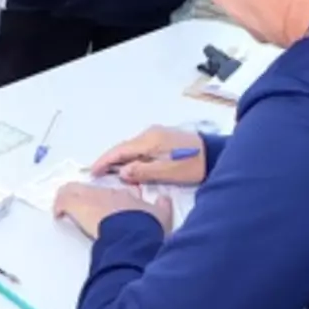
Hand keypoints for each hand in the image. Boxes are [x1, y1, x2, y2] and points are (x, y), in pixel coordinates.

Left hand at [54, 183, 172, 240]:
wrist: (134, 232)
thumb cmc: (146, 225)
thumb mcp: (161, 215)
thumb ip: (162, 206)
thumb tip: (165, 198)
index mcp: (126, 195)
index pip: (114, 191)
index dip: (108, 198)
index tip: (105, 203)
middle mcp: (108, 194)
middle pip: (90, 188)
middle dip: (83, 196)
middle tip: (79, 208)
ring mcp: (92, 198)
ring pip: (74, 189)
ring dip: (68, 198)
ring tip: (64, 208)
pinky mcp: (79, 205)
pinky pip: (63, 200)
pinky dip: (59, 205)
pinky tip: (58, 214)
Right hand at [90, 126, 206, 185]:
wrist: (215, 154)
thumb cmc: (191, 165)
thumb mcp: (167, 172)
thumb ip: (143, 171)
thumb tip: (121, 173)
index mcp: (149, 140)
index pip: (120, 150)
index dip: (105, 161)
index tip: (93, 172)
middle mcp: (150, 133)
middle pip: (124, 147)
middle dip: (110, 161)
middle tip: (98, 175)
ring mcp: (157, 134)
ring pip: (132, 147)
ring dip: (121, 159)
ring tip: (111, 174)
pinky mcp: (163, 138)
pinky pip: (140, 147)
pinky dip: (131, 157)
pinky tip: (130, 166)